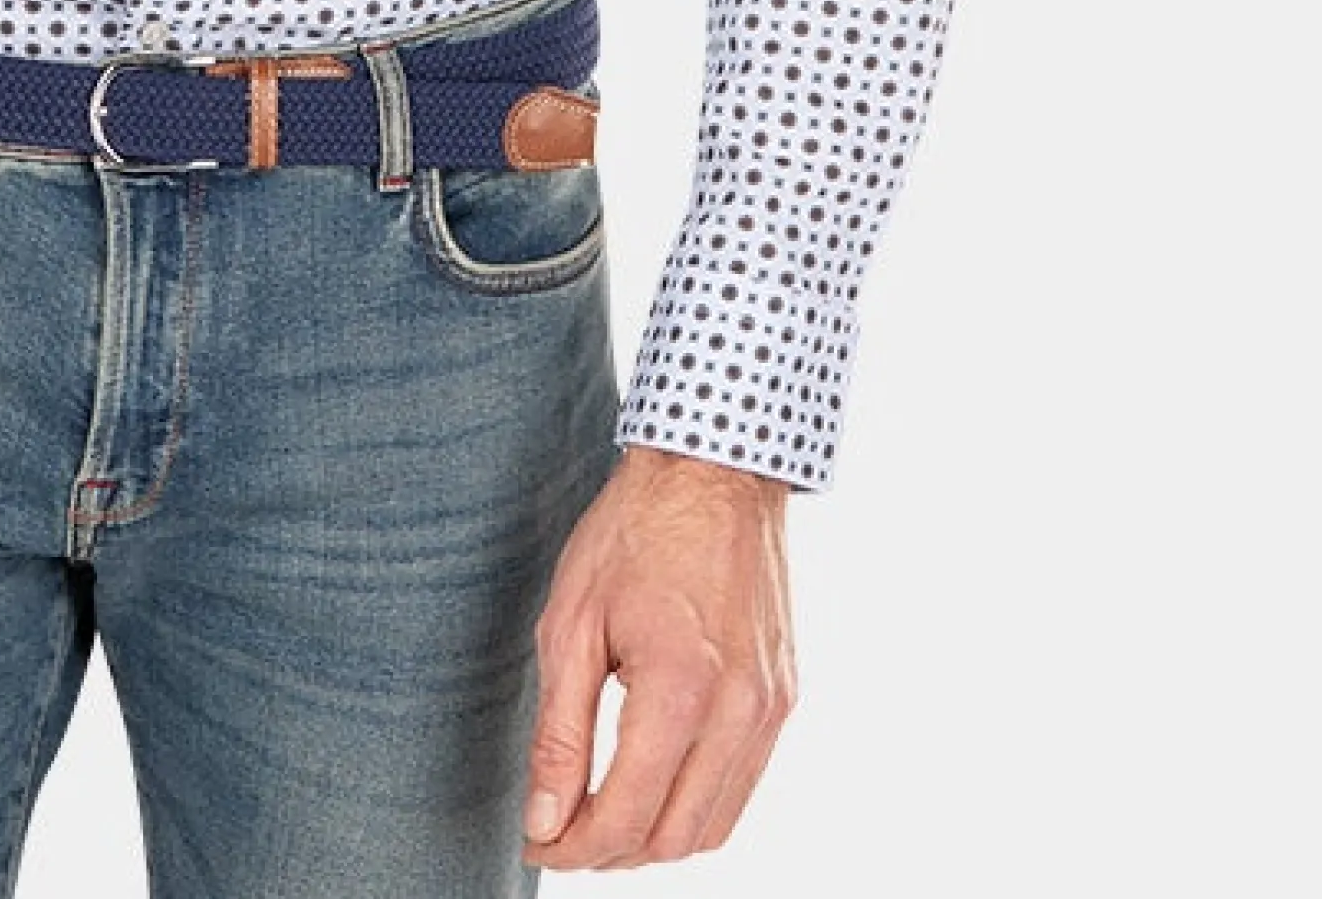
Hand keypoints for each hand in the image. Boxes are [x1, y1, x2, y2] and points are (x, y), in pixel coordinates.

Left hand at [521, 444, 794, 870]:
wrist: (715, 468)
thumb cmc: (635, 530)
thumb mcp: (572, 622)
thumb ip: (559, 733)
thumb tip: (546, 820)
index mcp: (681, 689)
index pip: (627, 817)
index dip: (574, 847)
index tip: (537, 842)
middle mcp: (739, 710)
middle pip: (674, 838)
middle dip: (611, 852)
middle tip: (561, 830)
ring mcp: (771, 707)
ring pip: (715, 826)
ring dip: (655, 838)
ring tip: (601, 812)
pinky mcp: (783, 697)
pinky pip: (742, 785)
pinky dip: (695, 805)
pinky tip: (653, 779)